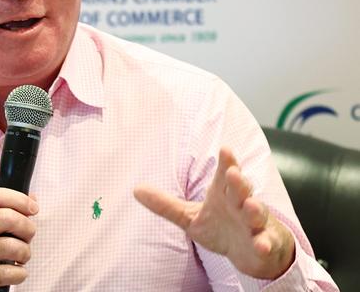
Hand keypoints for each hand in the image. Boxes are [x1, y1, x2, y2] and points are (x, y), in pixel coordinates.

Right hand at [0, 188, 37, 290]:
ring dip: (25, 252)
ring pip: (9, 246)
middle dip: (26, 226)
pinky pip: (5, 272)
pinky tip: (17, 272)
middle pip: (5, 218)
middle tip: (30, 234)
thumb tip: (28, 201)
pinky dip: (19, 273)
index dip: (18, 198)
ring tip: (23, 255)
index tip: (32, 207)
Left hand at [134, 147, 294, 278]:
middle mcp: (241, 204)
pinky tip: (262, 245)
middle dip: (238, 181)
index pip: (225, 174)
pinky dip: (265, 244)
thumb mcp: (190, 217)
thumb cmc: (221, 227)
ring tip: (251, 205)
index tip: (225, 148)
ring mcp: (255, 223)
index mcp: (224, 194)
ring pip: (257, 213)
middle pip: (241, 189)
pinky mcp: (265, 243)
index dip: (226, 162)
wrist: (251, 253)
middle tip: (232, 173)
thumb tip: (136, 189)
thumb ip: (166, 204)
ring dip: (255, 209)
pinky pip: (266, 243)